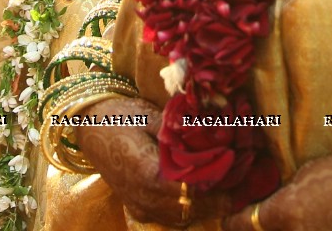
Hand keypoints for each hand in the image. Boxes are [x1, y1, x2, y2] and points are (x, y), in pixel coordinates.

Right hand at [74, 99, 232, 226]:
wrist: (87, 126)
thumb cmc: (120, 115)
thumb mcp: (154, 116)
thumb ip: (185, 130)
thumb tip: (221, 128)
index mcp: (150, 175)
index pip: (199, 190)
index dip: (225, 181)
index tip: (244, 167)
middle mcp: (146, 199)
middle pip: (197, 208)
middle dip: (223, 195)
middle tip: (245, 178)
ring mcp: (141, 208)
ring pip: (187, 217)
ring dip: (209, 203)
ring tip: (230, 183)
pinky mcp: (138, 209)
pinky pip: (172, 216)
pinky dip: (191, 207)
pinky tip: (204, 190)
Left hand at [223, 149, 331, 230]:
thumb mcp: (309, 175)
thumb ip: (284, 198)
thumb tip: (271, 209)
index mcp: (284, 215)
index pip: (242, 226)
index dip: (234, 222)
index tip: (233, 220)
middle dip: (260, 229)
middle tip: (262, 224)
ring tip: (297, 222)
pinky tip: (319, 225)